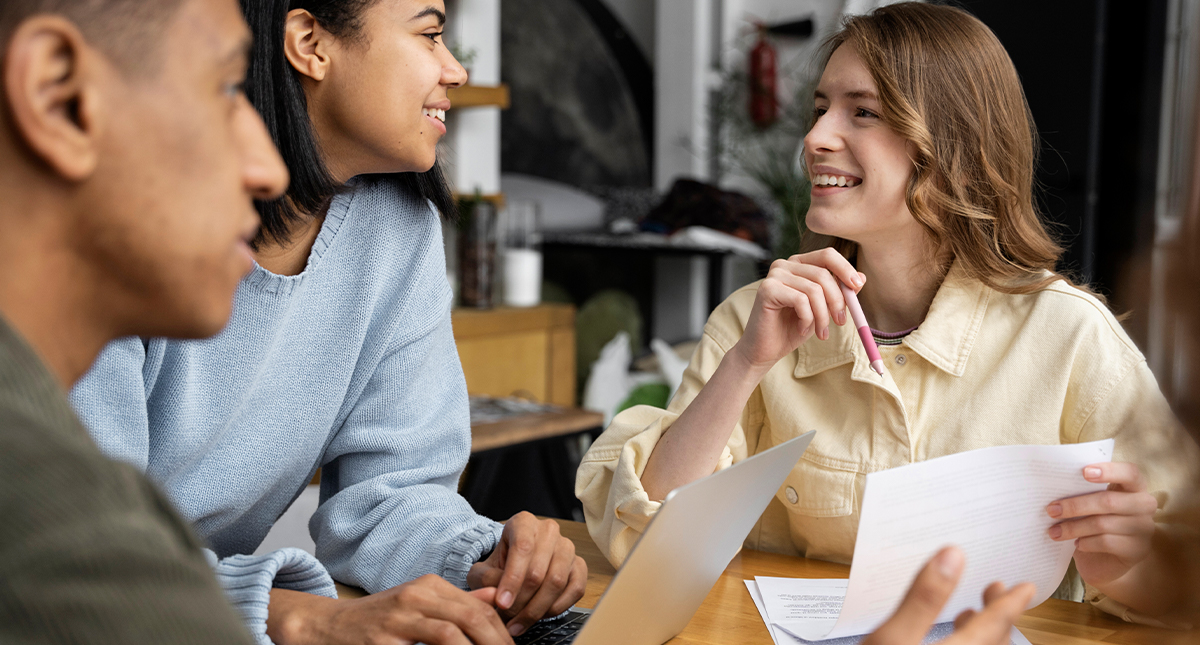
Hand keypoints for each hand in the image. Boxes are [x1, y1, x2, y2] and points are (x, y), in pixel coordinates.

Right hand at [266, 576, 512, 644]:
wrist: (329, 626)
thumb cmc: (379, 618)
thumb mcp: (419, 602)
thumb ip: (457, 602)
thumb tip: (496, 602)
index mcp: (429, 585)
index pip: (479, 606)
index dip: (501, 632)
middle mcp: (416, 596)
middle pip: (471, 618)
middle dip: (495, 643)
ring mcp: (398, 618)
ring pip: (450, 635)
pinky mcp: (382, 641)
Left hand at [467, 512, 586, 636]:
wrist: (515, 567)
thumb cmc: (499, 567)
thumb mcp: (482, 570)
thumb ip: (486, 580)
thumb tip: (500, 596)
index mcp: (524, 523)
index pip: (522, 548)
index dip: (512, 579)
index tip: (502, 603)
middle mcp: (549, 531)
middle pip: (539, 570)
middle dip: (522, 601)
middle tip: (508, 619)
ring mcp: (567, 548)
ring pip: (557, 581)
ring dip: (538, 608)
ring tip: (520, 622)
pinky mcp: (580, 565)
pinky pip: (575, 589)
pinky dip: (558, 608)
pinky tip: (540, 616)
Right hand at [731, 248, 863, 372]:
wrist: (766, 350)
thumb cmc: (794, 328)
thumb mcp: (823, 309)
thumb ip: (839, 292)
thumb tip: (862, 278)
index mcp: (799, 264)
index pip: (827, 255)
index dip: (845, 269)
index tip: (857, 287)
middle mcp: (785, 264)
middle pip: (823, 274)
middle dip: (837, 300)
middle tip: (841, 322)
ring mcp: (774, 275)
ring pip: (814, 290)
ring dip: (823, 316)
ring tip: (821, 333)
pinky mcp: (767, 289)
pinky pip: (801, 301)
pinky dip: (808, 319)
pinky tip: (802, 330)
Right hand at [864, 547, 1035, 644]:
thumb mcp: (892, 637)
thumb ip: (924, 598)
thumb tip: (952, 555)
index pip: (996, 623)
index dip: (1012, 602)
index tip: (1027, 586)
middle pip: (994, 637)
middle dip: (998, 611)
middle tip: (996, 587)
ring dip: (983, 628)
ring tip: (971, 611)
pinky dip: (966, 640)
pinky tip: (947, 636)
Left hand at [1047, 462, 1157, 585]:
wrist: (1106, 560)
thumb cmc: (1095, 522)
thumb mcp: (1092, 504)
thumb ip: (1084, 491)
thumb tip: (1055, 484)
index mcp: (1134, 486)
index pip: (1130, 473)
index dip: (1109, 471)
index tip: (1084, 472)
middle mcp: (1144, 505)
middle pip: (1109, 501)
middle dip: (1076, 505)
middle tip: (1051, 510)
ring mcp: (1144, 528)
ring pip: (1103, 524)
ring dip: (1073, 527)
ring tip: (1054, 532)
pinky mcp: (1138, 550)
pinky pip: (1107, 542)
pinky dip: (1086, 543)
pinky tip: (1077, 544)